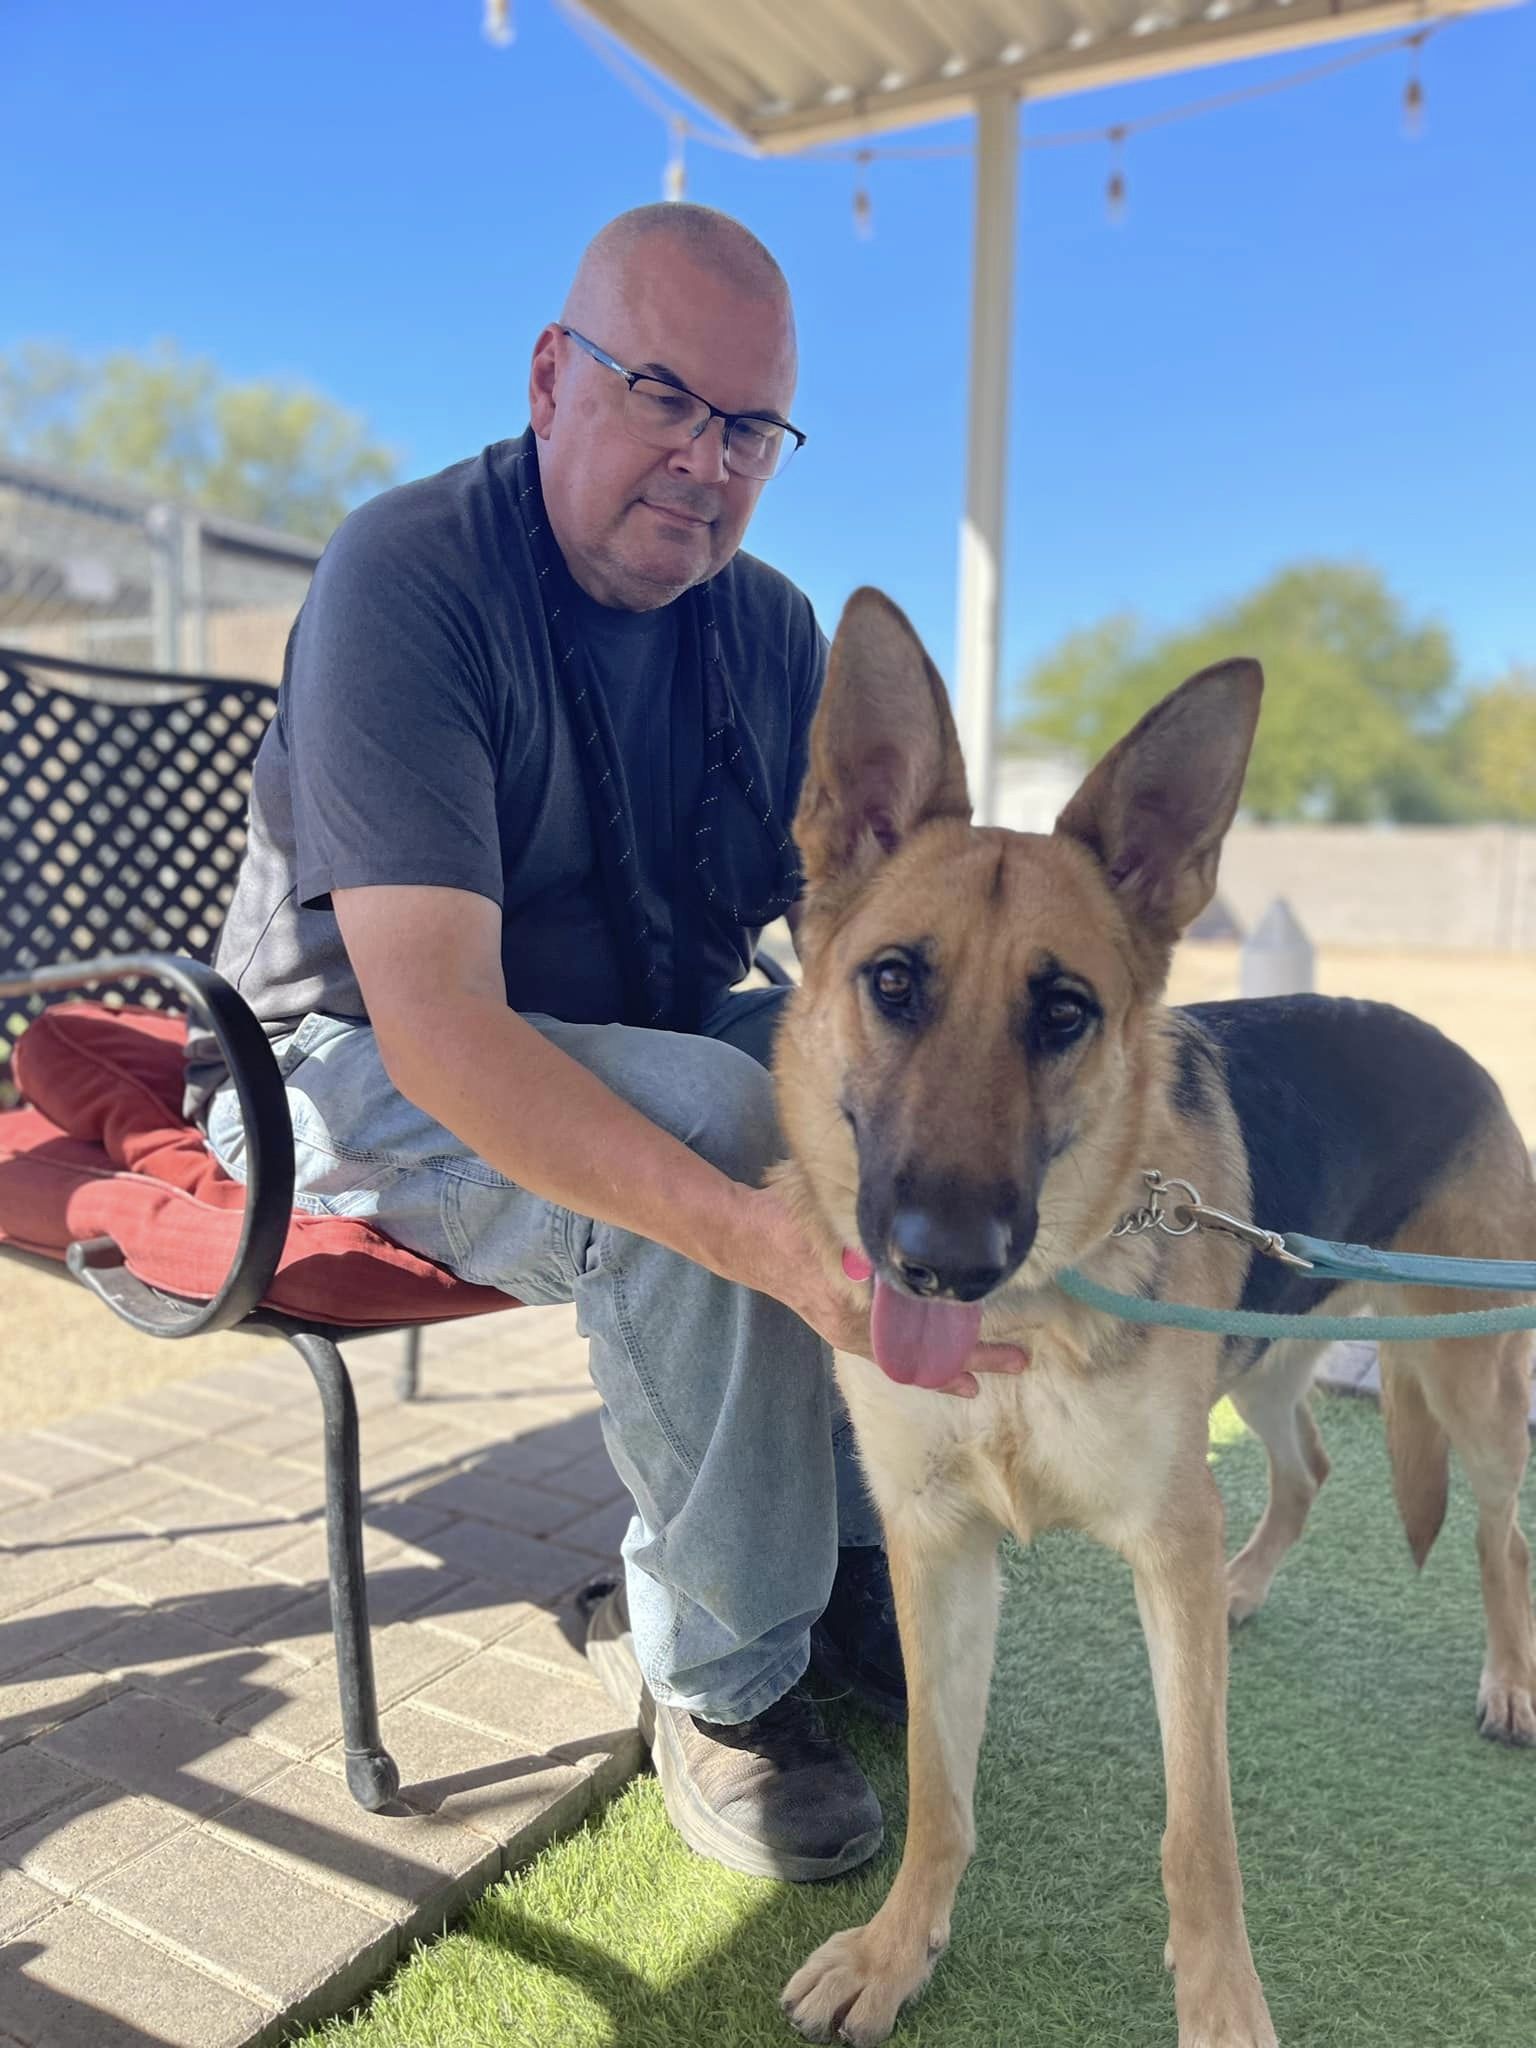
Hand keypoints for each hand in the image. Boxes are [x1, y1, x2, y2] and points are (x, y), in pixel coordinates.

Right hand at [728, 1187, 1029, 1398]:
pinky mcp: (844, 1323)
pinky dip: (921, 1360)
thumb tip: (923, 1248)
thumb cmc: (790, 1224)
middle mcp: (855, 1329)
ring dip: (948, 1366)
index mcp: (856, 1309)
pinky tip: (942, 1361)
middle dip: (971, 1360)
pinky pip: (891, 1351)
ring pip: (907, 1359)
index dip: (955, 1350)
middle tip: (1020, 1362)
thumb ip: (870, 1241)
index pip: (917, 1338)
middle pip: (921, 1358)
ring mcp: (847, 1330)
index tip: (987, 1358)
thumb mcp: (833, 1223)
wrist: (747, 1237)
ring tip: (985, 1375)